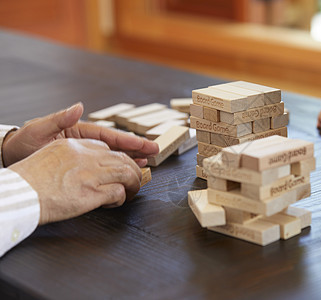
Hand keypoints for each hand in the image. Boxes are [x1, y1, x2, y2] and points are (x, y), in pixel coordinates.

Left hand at [2, 103, 158, 166]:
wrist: (13, 157)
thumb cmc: (23, 142)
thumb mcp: (39, 128)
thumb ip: (59, 118)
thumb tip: (78, 106)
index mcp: (79, 131)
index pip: (109, 135)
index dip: (128, 141)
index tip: (145, 144)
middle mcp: (86, 142)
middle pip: (116, 145)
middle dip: (136, 149)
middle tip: (156, 152)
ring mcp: (85, 153)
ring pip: (112, 156)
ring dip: (130, 159)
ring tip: (147, 163)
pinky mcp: (82, 165)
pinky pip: (103, 165)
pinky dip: (116, 168)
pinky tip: (127, 171)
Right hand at [9, 139, 141, 224]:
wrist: (18, 194)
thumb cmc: (29, 179)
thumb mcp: (49, 154)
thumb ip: (71, 152)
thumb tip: (84, 154)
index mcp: (73, 145)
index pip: (106, 147)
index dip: (119, 157)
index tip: (124, 164)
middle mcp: (85, 157)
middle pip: (121, 157)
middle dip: (133, 168)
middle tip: (136, 178)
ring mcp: (90, 174)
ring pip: (126, 172)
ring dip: (133, 182)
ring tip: (133, 190)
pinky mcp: (91, 193)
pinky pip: (118, 192)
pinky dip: (122, 198)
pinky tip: (117, 202)